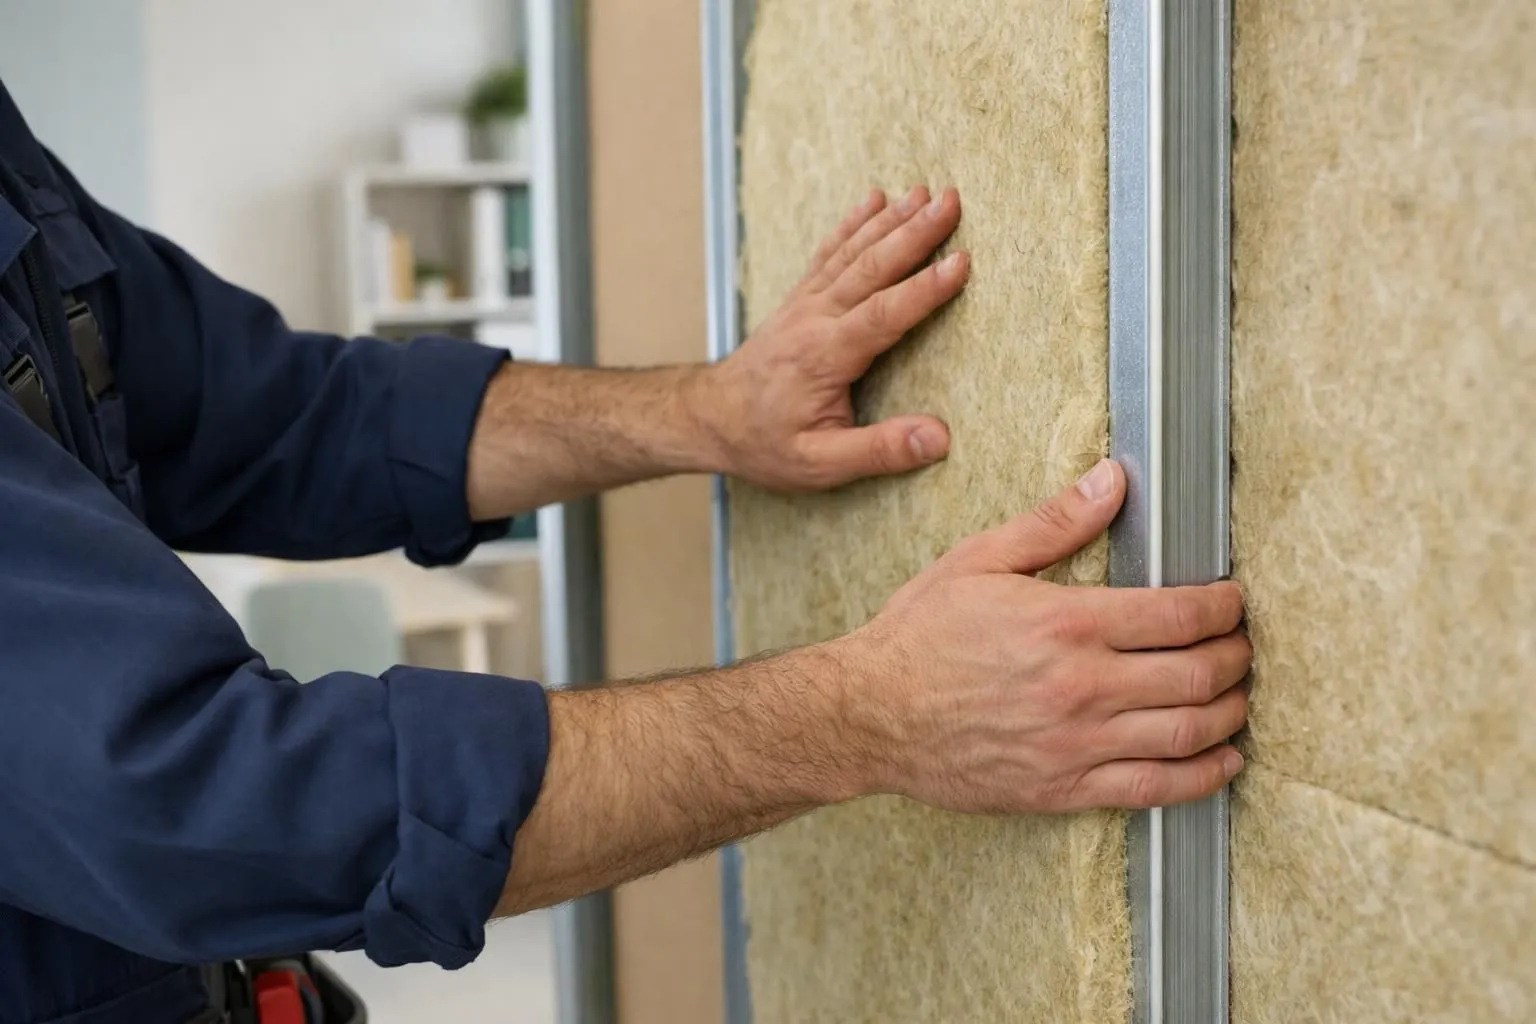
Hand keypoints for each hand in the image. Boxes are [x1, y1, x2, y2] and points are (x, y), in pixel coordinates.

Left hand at [698, 186, 967, 490]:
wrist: (709, 418)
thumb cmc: (765, 444)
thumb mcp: (819, 464)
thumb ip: (879, 450)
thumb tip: (939, 437)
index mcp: (824, 357)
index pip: (882, 315)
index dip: (924, 288)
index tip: (961, 261)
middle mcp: (814, 319)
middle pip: (870, 267)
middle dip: (914, 233)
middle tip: (952, 201)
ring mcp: (805, 303)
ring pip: (853, 252)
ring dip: (891, 220)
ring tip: (927, 193)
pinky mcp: (800, 299)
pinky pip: (831, 252)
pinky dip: (854, 223)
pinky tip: (875, 199)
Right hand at [831, 459, 1250, 813]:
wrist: (869, 714)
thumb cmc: (919, 636)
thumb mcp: (979, 561)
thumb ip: (1055, 523)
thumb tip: (1113, 480)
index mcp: (1067, 623)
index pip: (1179, 615)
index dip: (1223, 606)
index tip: (1231, 601)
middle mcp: (1082, 686)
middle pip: (1197, 673)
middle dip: (1235, 656)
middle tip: (1240, 645)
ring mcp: (1076, 743)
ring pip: (1187, 732)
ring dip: (1229, 712)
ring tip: (1236, 695)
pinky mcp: (1064, 787)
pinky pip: (1154, 788)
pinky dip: (1203, 777)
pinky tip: (1222, 760)